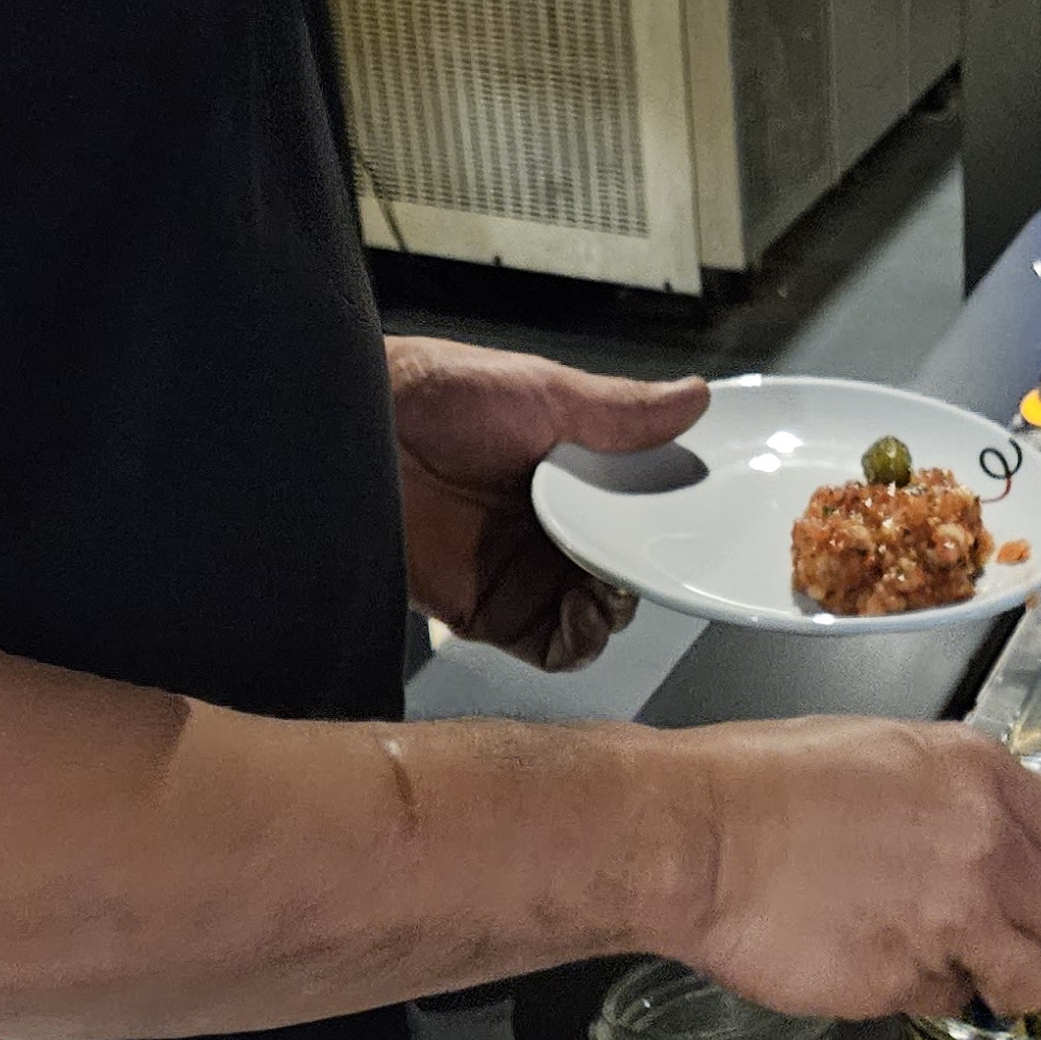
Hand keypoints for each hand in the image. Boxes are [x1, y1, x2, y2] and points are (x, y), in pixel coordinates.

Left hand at [385, 338, 707, 669]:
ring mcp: (523, 574)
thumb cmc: (429, 395)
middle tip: (647, 552)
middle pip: (625, 569)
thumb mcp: (542, 391)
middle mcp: (548, 528)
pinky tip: (588, 612)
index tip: (689, 518)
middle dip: (646, 568)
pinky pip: (559, 648)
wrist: (350, 433)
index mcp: (566, 473)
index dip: (666, 520)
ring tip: (612, 580)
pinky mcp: (494, 615)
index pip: (636, 511)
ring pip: (600, 613)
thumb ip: (620, 411)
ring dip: (619, 606)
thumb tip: (690, 400)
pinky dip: (583, 641)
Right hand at [662, 721, 1040, 1023]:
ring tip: (957, 972)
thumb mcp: (887, 754)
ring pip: (1032, 979)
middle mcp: (985, 842)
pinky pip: (952, 1002)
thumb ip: (962, 800)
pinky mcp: (914, 974)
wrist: (697, 837)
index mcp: (982, 775)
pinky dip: (928, 997)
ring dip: (1005, 988)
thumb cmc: (764, 789)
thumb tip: (1000, 846)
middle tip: (1016, 961)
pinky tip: (881, 962)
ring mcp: (956, 913)